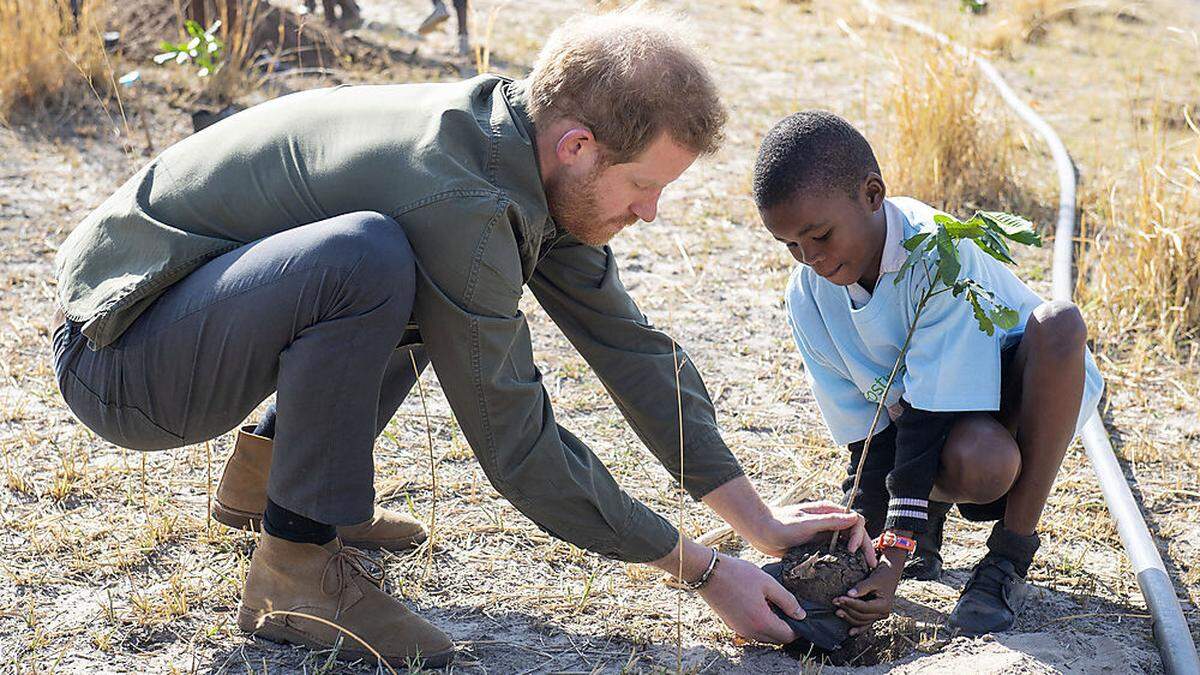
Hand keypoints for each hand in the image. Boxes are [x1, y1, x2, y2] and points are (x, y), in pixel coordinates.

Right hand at [697, 553, 805, 643]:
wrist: (708, 572)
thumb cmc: (737, 574)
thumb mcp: (767, 583)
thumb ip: (787, 600)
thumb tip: (800, 614)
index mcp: (761, 622)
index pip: (787, 636)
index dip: (798, 629)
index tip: (801, 617)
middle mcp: (750, 631)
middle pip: (776, 639)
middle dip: (786, 629)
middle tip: (789, 610)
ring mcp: (740, 629)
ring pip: (764, 637)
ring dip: (773, 627)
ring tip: (774, 606)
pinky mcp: (732, 625)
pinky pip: (752, 631)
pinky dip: (760, 624)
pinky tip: (760, 606)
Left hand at [745, 500, 876, 566]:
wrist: (760, 531)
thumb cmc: (781, 523)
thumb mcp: (807, 522)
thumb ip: (830, 521)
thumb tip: (854, 518)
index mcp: (829, 513)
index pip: (855, 522)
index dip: (859, 536)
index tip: (852, 550)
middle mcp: (829, 524)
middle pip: (854, 534)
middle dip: (865, 549)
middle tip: (871, 566)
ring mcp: (823, 536)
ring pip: (846, 545)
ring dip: (856, 556)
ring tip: (864, 572)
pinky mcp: (816, 547)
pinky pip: (835, 554)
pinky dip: (844, 562)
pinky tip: (847, 574)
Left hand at [833, 547, 904, 633]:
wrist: (890, 574)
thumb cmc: (882, 575)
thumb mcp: (873, 579)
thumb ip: (862, 587)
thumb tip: (849, 594)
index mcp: (884, 605)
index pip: (864, 607)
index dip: (851, 604)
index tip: (839, 598)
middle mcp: (883, 613)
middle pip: (862, 616)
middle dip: (847, 610)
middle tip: (835, 602)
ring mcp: (880, 616)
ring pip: (862, 621)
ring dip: (849, 617)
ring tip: (837, 612)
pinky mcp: (875, 615)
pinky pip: (866, 624)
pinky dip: (858, 628)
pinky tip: (850, 632)